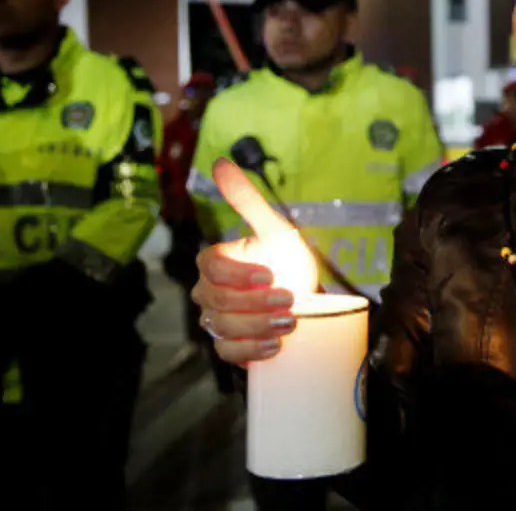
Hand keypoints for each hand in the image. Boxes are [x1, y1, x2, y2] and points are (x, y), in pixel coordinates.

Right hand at [190, 159, 305, 364]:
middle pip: (218, 301)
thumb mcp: (273, 228)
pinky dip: (250, 352)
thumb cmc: (286, 260)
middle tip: (291, 301)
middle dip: (256, 303)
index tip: (270, 275)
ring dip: (258, 327)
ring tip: (290, 322)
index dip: (238, 274)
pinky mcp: (230, 345)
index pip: (211, 268)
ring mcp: (217, 321)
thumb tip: (220, 162)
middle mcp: (209, 292)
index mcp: (214, 262)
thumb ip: (246, 199)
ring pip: (223, 328)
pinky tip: (275, 346)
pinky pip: (227, 353)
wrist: (307, 296)